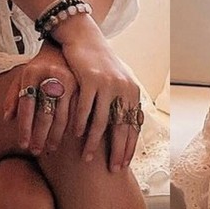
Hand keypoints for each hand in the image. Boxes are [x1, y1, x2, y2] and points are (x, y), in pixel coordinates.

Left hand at [3, 41, 76, 155]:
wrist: (64, 45)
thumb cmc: (39, 66)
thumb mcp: (22, 75)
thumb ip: (13, 96)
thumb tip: (7, 119)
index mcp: (31, 73)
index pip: (26, 106)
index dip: (24, 128)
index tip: (23, 145)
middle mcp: (51, 75)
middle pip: (44, 113)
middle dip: (40, 136)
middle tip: (36, 151)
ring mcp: (69, 79)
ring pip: (63, 114)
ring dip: (57, 135)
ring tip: (51, 148)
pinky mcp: (83, 84)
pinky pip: (78, 109)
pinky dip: (74, 124)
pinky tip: (69, 136)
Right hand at [51, 15, 142, 171]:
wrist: (86, 39)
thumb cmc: (99, 66)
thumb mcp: (116, 84)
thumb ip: (120, 104)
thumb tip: (125, 131)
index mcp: (133, 92)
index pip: (134, 125)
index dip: (129, 147)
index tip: (123, 165)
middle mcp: (124, 89)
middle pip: (122, 127)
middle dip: (117, 151)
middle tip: (112, 169)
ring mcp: (108, 84)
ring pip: (101, 121)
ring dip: (94, 142)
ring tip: (88, 158)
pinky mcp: (91, 80)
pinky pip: (84, 108)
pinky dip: (80, 124)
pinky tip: (75, 136)